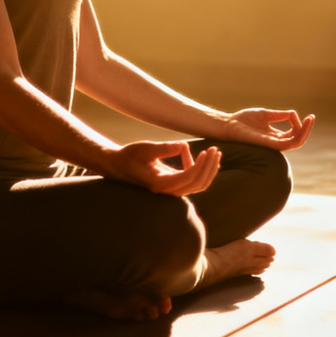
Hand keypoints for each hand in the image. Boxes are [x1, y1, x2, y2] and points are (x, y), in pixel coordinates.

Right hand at [102, 140, 220, 195]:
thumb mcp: (144, 148)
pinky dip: (204, 171)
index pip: (188, 178)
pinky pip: (194, 183)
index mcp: (160, 184)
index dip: (201, 165)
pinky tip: (208, 160)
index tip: (206, 150)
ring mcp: (172, 190)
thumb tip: (184, 145)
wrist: (119, 166)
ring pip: (199, 185)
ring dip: (210, 170)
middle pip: (198, 184)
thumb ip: (163, 148)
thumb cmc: (130, 155)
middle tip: (215, 149)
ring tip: (215, 153)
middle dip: (209, 166)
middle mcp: (168, 191)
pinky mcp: (174, 186)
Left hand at [222, 108, 314, 150]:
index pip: (294, 134)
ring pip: (295, 142)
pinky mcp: (269, 144)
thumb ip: (280, 115)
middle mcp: (276, 142)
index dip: (302, 126)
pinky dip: (296, 135)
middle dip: (307, 129)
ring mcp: (273, 144)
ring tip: (309, 120)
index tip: (307, 115)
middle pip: (297, 139)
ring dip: (304, 132)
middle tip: (311, 118)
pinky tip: (298, 125)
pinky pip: (287, 143)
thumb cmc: (244, 120)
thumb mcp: (266, 115)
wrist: (229, 124)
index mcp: (275, 136)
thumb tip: (294, 114)